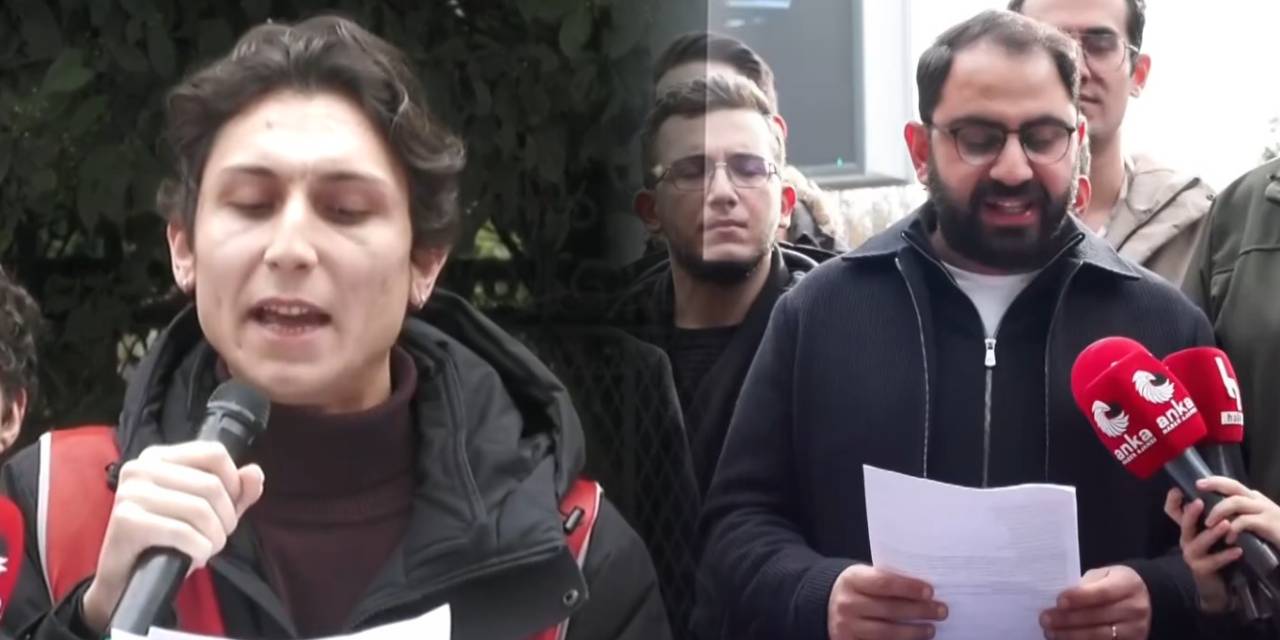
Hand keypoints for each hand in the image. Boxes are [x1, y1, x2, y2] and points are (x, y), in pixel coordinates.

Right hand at [81, 441, 264, 632]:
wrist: (127, 577)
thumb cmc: (168, 539)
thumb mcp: (211, 511)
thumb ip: (237, 492)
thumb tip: (254, 473)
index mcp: (160, 456)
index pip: (214, 453)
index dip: (233, 483)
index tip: (229, 509)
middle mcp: (141, 467)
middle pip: (211, 484)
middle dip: (226, 518)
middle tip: (216, 537)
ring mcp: (131, 492)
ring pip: (200, 509)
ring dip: (214, 537)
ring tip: (207, 548)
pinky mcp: (126, 520)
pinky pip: (181, 532)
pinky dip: (199, 549)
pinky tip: (194, 557)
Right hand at [827, 564, 946, 639]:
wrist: (825, 605)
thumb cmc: (856, 589)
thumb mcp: (864, 577)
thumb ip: (886, 581)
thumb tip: (925, 591)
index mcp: (852, 580)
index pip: (884, 583)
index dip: (909, 588)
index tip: (930, 591)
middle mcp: (847, 604)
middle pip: (889, 609)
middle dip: (919, 611)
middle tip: (941, 611)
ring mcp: (846, 626)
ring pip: (885, 632)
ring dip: (913, 632)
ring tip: (931, 629)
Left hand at [1040, 566, 1149, 638]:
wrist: (1144, 599)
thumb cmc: (1114, 583)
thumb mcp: (1103, 575)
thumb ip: (1085, 585)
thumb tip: (1060, 601)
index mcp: (1128, 585)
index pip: (1103, 592)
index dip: (1080, 597)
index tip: (1059, 601)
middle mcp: (1135, 608)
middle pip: (1099, 616)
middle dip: (1068, 619)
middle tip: (1045, 619)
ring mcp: (1136, 629)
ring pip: (1101, 636)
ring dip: (1071, 635)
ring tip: (1050, 632)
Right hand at [1163, 488, 1235, 611]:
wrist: (1214, 582)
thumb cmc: (1214, 552)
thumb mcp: (1208, 533)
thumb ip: (1208, 517)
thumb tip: (1214, 493)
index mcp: (1186, 529)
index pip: (1173, 512)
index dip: (1172, 501)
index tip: (1176, 489)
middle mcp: (1185, 540)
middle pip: (1184, 525)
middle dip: (1190, 513)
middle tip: (1200, 502)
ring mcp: (1192, 555)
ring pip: (1199, 542)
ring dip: (1213, 533)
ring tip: (1226, 524)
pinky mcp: (1201, 569)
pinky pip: (1214, 561)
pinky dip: (1226, 555)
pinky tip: (1238, 550)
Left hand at [1196, 476, 1279, 544]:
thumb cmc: (1275, 534)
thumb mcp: (1256, 521)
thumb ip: (1240, 515)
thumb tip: (1216, 515)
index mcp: (1255, 499)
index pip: (1232, 485)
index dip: (1215, 481)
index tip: (1198, 482)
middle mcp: (1259, 501)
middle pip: (1234, 486)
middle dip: (1214, 484)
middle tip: (1198, 486)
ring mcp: (1265, 511)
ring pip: (1236, 502)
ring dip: (1218, 510)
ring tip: (1208, 523)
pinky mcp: (1269, 524)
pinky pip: (1245, 521)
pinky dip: (1233, 529)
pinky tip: (1228, 539)